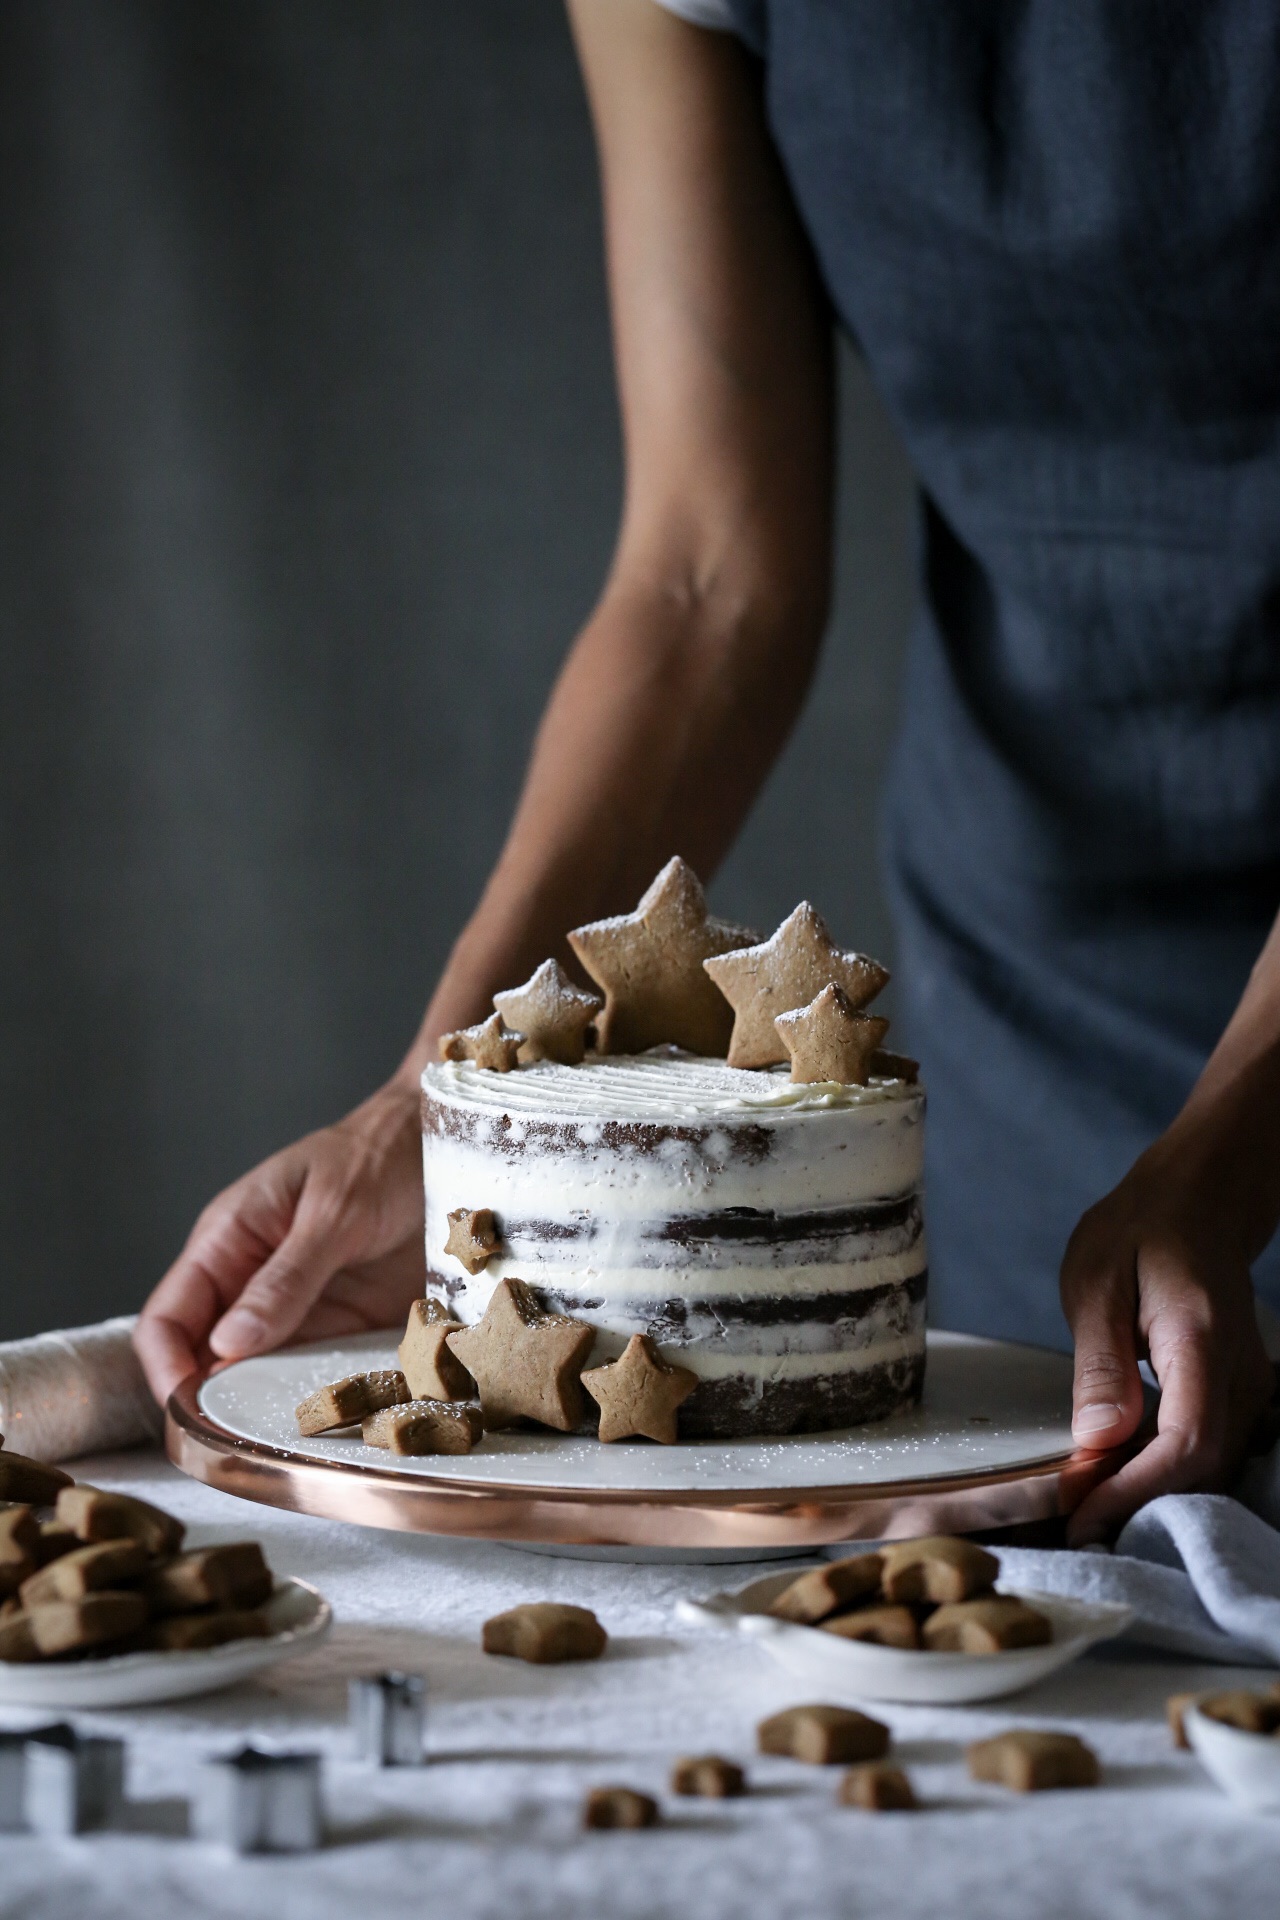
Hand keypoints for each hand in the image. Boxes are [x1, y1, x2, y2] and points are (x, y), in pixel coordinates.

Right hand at [133, 1080, 425, 1406]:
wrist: (443, 1145)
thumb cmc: (377, 1157)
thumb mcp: (332, 1212)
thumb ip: (285, 1277)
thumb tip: (228, 1344)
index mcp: (228, 1241)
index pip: (169, 1318)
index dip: (167, 1368)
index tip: (187, 1411)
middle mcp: (252, 1281)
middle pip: (208, 1358)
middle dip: (215, 1401)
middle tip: (239, 1439)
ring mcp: (298, 1307)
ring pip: (261, 1373)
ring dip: (270, 1405)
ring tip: (289, 1436)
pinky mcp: (344, 1324)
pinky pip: (318, 1370)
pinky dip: (321, 1395)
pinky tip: (338, 1417)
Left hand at [1061, 1127, 1275, 1545]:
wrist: (1198, 1202)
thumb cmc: (1139, 1233)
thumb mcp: (1097, 1282)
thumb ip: (1100, 1362)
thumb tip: (1097, 1441)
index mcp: (1200, 1341)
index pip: (1185, 1443)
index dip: (1135, 1491)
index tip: (1083, 1516)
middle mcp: (1242, 1372)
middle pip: (1204, 1469)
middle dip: (1139, 1506)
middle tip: (1074, 1525)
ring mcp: (1250, 1385)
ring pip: (1212, 1466)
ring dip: (1153, 1493)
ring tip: (1088, 1508)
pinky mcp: (1241, 1393)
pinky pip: (1212, 1447)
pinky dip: (1167, 1471)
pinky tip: (1119, 1473)